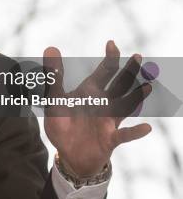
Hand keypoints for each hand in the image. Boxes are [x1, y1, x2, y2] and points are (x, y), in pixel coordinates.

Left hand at [43, 41, 151, 176]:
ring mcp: (108, 121)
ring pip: (126, 106)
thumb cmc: (64, 124)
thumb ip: (53, 76)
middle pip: (119, 84)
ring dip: (136, 96)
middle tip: (137, 56)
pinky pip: (124, 135)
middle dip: (128, 71)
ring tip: (147, 86)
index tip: (111, 44)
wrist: (68, 154)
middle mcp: (104, 103)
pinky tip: (145, 127)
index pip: (104, 72)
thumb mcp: (54, 99)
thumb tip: (50, 48)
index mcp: (90, 91)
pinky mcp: (109, 139)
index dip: (109, 58)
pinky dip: (134, 132)